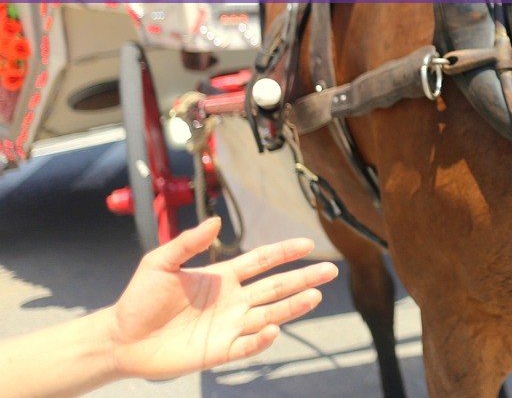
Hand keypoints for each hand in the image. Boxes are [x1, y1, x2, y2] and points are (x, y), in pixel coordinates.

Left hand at [108, 217, 337, 380]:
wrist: (120, 338)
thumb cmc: (138, 299)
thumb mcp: (160, 263)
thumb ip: (188, 243)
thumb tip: (216, 221)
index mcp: (222, 278)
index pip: (261, 262)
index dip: (284, 252)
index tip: (308, 244)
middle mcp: (232, 302)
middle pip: (276, 287)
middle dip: (303, 278)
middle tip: (330, 270)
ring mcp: (228, 327)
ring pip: (270, 315)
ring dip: (293, 307)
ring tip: (316, 296)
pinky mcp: (218, 352)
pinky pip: (246, 346)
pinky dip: (261, 340)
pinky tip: (274, 329)